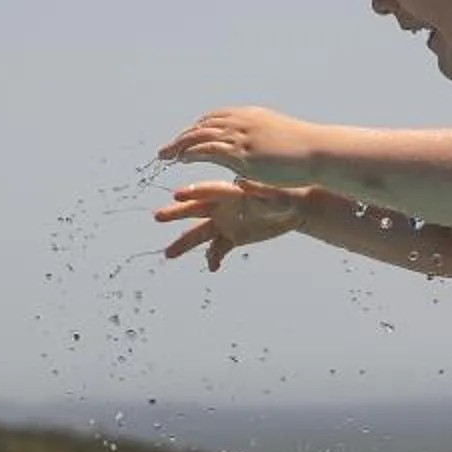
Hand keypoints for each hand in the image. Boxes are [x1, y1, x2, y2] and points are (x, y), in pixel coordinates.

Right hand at [155, 179, 303, 268]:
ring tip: (168, 254)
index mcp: (231, 192)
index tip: (177, 195)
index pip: (209, 191)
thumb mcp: (277, 196)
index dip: (194, 193)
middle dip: (177, 213)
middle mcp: (223, 207)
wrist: (293, 209)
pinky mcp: (233, 236)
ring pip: (201, 233)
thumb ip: (260, 192)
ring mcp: (226, 222)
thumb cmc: (286, 197)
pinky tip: (213, 268)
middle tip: (158, 216)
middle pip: (196, 210)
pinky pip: (218, 249)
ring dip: (185, 243)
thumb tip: (243, 184)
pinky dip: (214, 258)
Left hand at [157, 107, 325, 188]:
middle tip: (167, 149)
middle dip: (184, 136)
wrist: (320, 152)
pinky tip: (180, 159)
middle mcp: (243, 121)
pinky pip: (206, 149)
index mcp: (253, 116)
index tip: (188, 138)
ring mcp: (240, 136)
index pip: (218, 118)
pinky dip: (190, 152)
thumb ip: (268, 144)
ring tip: (165, 155)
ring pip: (199, 135)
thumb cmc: (311, 151)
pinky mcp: (240, 152)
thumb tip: (265, 153)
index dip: (200, 128)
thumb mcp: (284, 142)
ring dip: (179, 144)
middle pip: (204, 125)